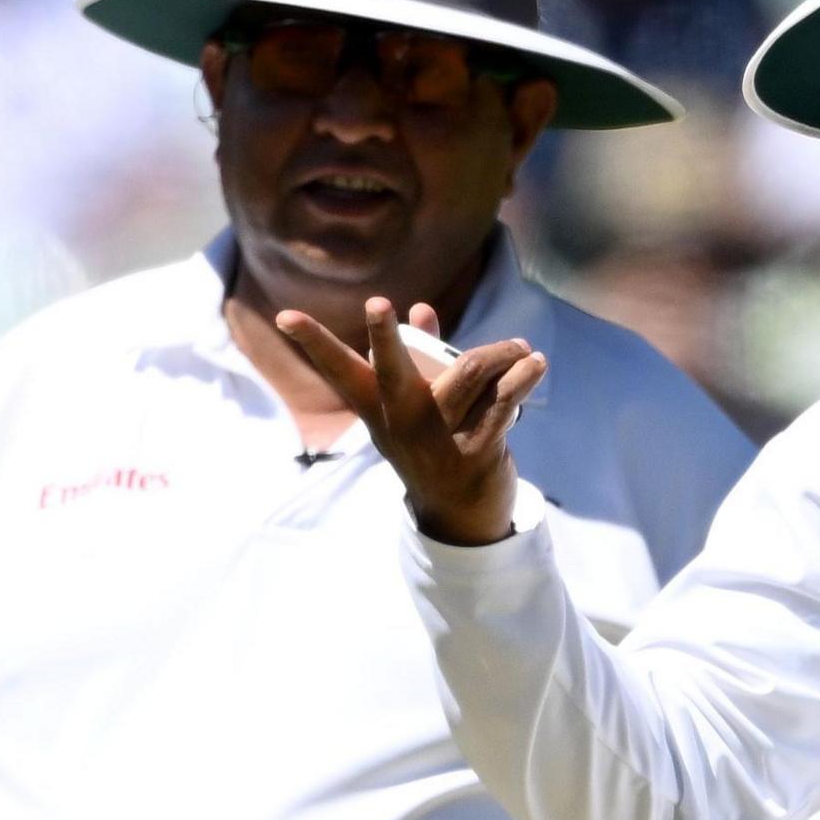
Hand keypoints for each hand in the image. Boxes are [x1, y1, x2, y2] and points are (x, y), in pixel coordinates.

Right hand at [274, 299, 541, 546]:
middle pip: (392, 371)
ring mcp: (437, 437)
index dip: (313, 341)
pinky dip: (522, 377)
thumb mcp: (415, 408)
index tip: (285, 317)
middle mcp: (401, 421)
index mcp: (378, 408)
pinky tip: (535, 363)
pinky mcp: (477, 450)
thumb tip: (421, 308)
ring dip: (499, 353)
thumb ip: (421, 356)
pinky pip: (503, 402)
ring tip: (518, 348)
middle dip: (384, 336)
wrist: (460, 514)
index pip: (340, 369)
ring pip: (467, 373)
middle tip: (377, 304)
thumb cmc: (434, 444)